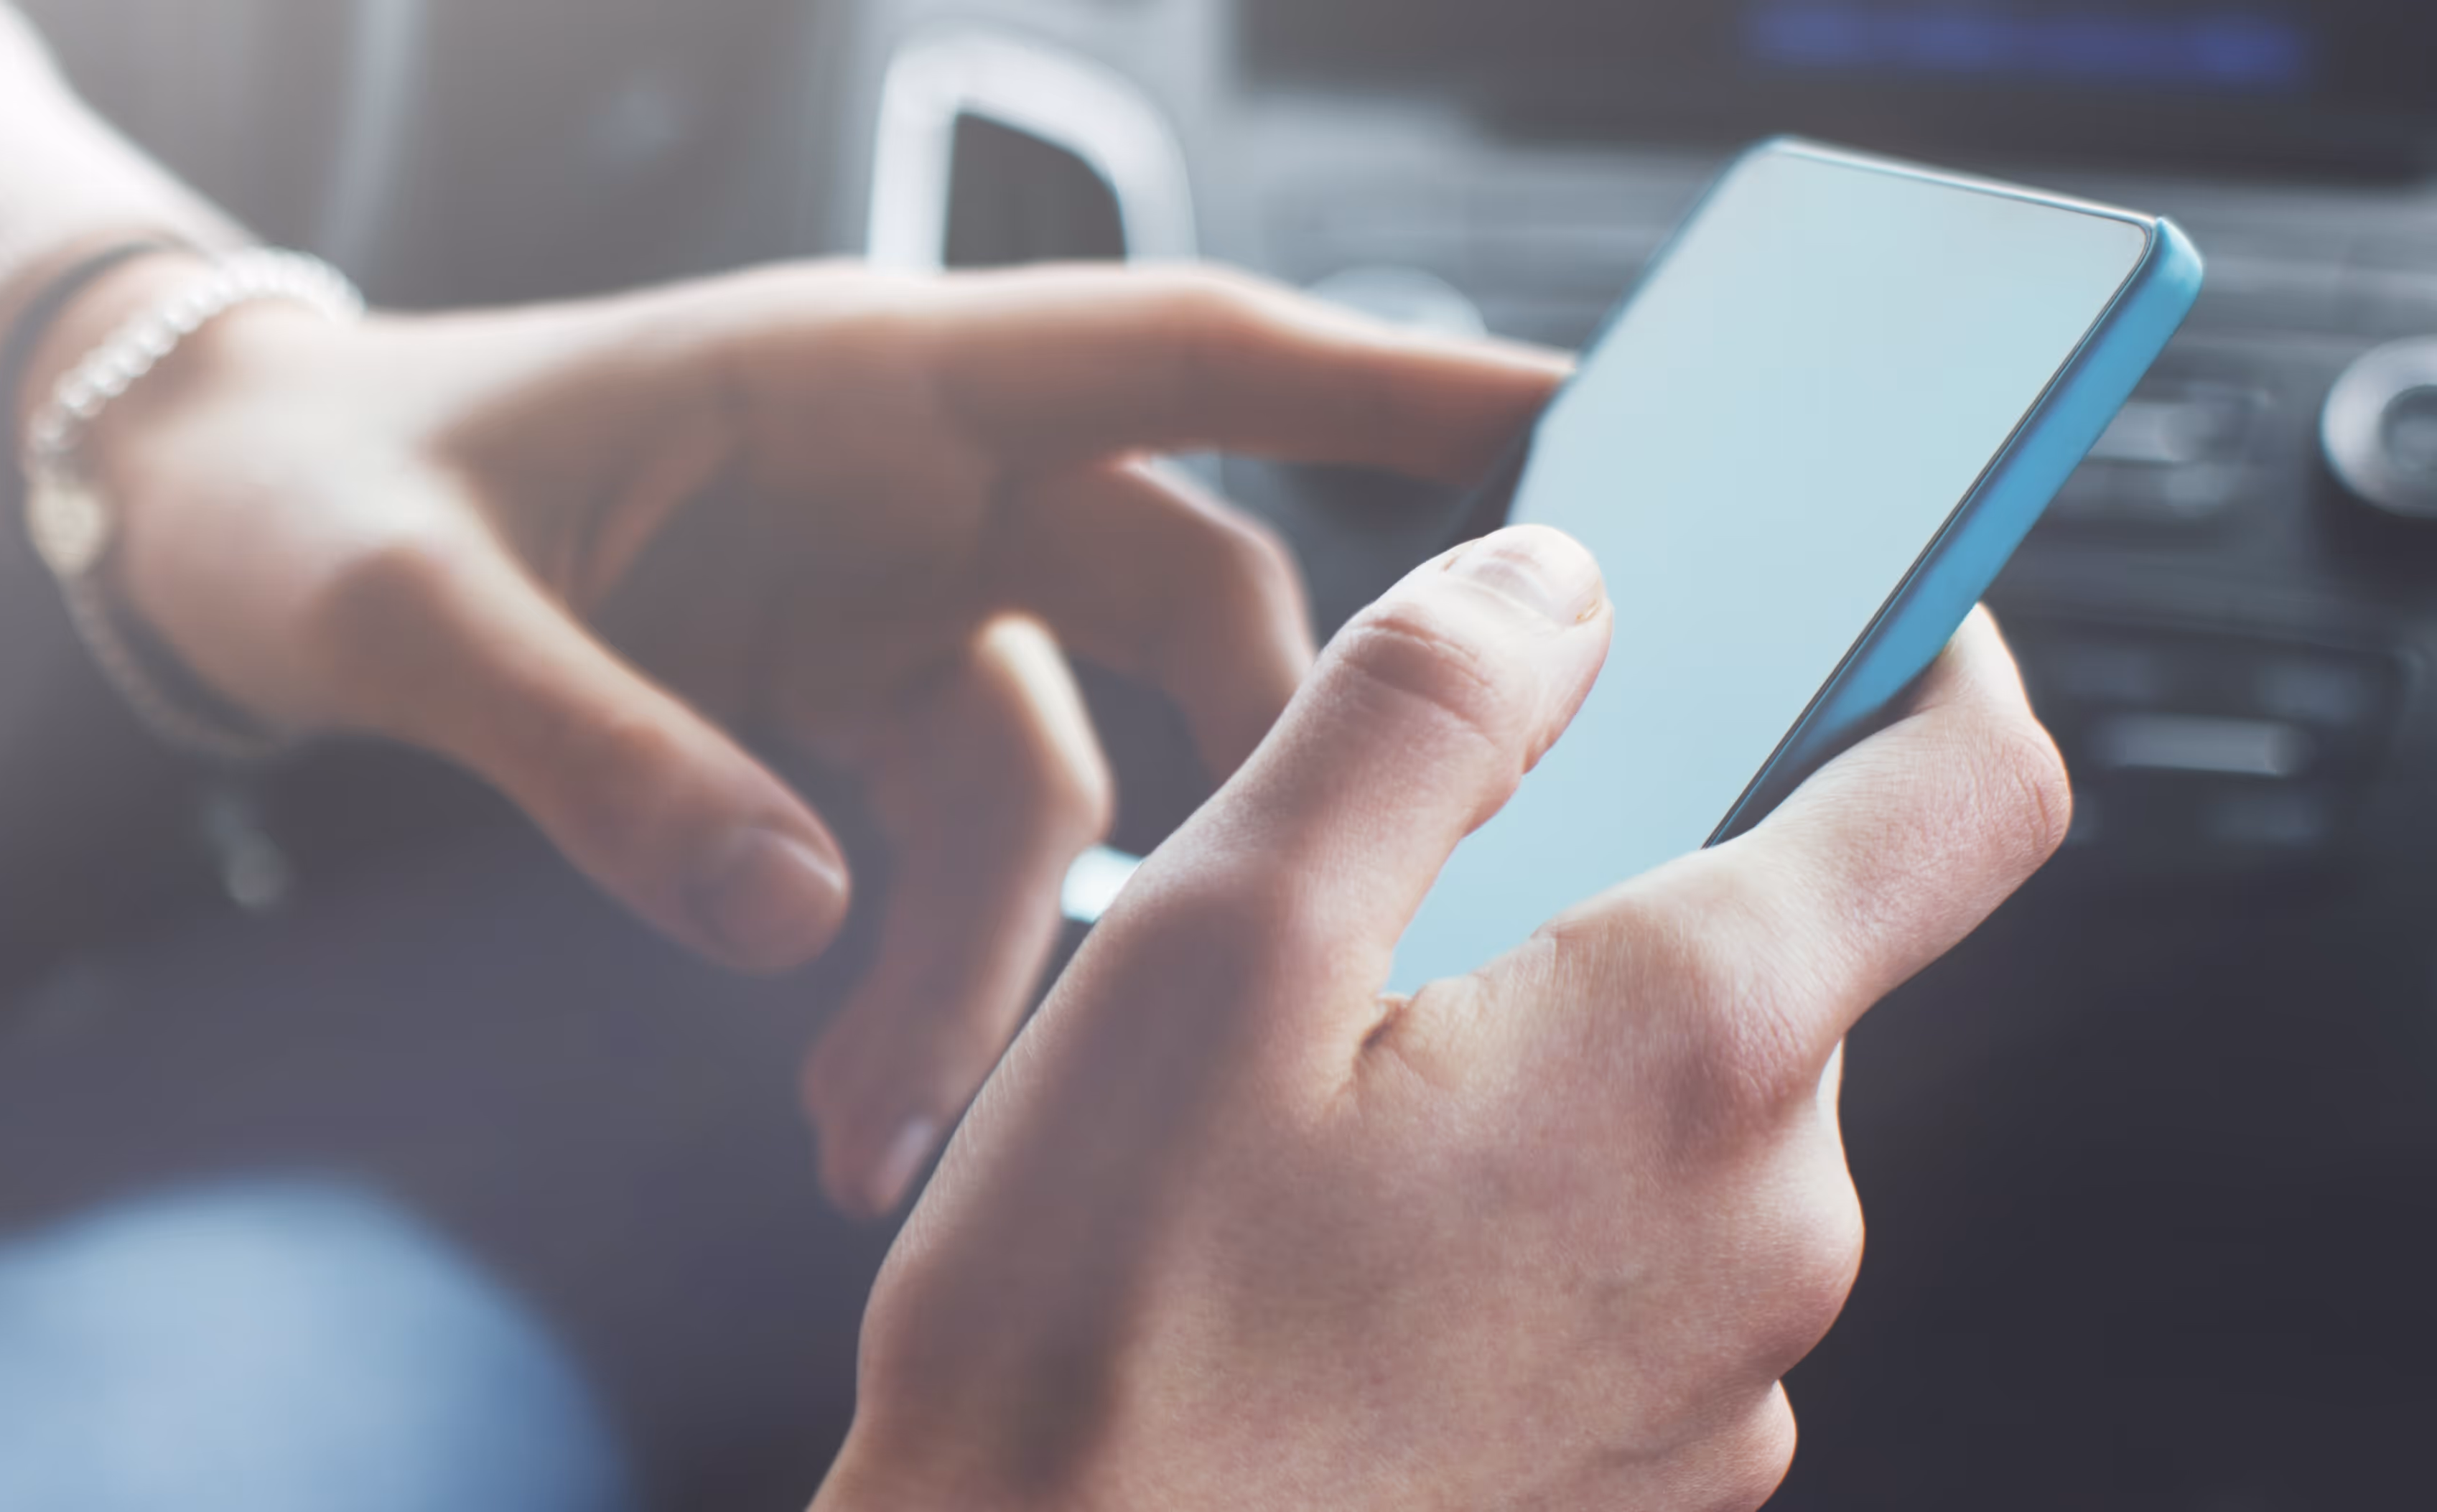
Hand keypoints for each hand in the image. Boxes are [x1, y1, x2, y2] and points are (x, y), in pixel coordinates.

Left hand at [17, 255, 1564, 1215]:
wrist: (216, 525)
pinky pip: (937, 850)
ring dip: (999, 964)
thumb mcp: (407, 610)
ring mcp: (882, 593)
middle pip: (1168, 605)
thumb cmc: (306, 495)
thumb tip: (790, 914)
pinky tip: (854, 1106)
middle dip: (1220, 794)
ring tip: (883, 1136)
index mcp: (849, 373)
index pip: (1169, 352)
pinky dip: (913, 979)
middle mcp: (906, 476)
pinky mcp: (829, 703)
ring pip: (1051, 780)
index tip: (1577, 439)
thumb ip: (593, 751)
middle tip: (1234, 982)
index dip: (1381, 388)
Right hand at [810, 530, 2073, 1508]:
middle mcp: (1770, 1226)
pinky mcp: (1653, 1475)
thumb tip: (1557, 582)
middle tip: (1390, 921)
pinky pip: (1646, 1271)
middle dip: (1622, 893)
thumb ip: (1414, 713)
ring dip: (1559, 1065)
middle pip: (1793, 959)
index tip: (1865, 601)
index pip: (1969, 792)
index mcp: (1697, 1050)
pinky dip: (1536, 1213)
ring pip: (1698, 1119)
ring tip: (1327, 1118)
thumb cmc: (1094, 1318)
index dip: (1936, 655)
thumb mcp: (1214, 937)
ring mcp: (1725, 1378)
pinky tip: (1354, 1251)